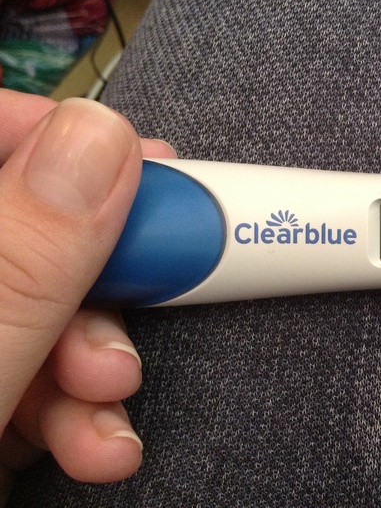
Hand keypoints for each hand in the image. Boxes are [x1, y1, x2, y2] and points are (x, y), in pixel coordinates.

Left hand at [0, 91, 175, 503]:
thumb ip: (16, 258)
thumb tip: (101, 142)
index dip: (56, 138)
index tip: (146, 172)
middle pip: (23, 224)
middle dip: (99, 271)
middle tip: (164, 287)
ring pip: (41, 302)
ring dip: (96, 353)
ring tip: (111, 403)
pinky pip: (38, 368)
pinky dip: (78, 404)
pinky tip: (95, 441)